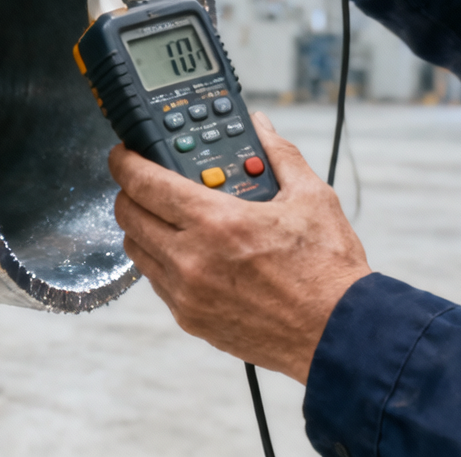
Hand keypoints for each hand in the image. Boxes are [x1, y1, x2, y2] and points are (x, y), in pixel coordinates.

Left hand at [110, 112, 372, 382]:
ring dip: (142, 226)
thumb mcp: (311, 198)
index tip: (123, 153)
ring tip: (167, 214)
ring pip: (136, 249)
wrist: (338, 334)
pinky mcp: (191, 320)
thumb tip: (260, 127)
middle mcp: (191, 259)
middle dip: (130, 191)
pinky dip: (160, 259)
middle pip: (128, 214)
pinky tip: (186, 249)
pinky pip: (155, 281)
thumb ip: (279, 154)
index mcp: (217, 222)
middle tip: (145, 180)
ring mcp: (187, 294)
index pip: (144, 182)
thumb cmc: (327, 270)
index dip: (125, 161)